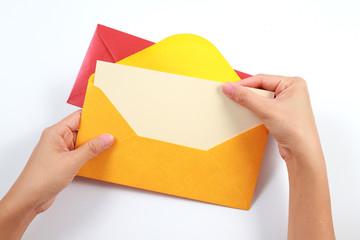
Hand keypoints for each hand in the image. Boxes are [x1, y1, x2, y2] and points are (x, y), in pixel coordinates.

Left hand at [0, 110, 113, 239]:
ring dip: (93, 145)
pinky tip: (99, 157)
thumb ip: (91, 149)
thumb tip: (106, 138)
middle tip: (113, 133)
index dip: (93, 116)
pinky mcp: (63, 162)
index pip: (78, 117)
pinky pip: (79, 154)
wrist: (29, 200)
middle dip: (96, 132)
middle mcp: (57, 139)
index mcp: (55, 132)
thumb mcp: (71, 161)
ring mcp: (60, 151)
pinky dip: (89, 155)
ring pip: (81, 143)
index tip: (108, 118)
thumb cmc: (41, 179)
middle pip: (81, 130)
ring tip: (109, 145)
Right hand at [222, 74, 319, 161]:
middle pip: (261, 87)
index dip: (244, 84)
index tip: (230, 88)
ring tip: (241, 105)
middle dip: (248, 93)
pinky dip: (255, 109)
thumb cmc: (296, 131)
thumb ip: (246, 97)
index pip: (262, 79)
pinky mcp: (281, 114)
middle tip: (233, 96)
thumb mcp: (266, 109)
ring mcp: (286, 103)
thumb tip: (230, 88)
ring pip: (261, 98)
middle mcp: (291, 91)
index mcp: (293, 84)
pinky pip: (263, 107)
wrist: (302, 153)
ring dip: (251, 102)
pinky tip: (249, 113)